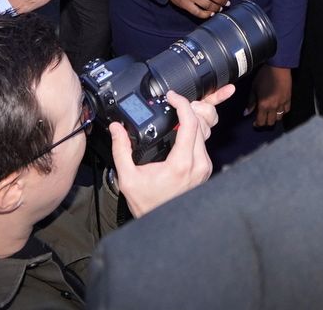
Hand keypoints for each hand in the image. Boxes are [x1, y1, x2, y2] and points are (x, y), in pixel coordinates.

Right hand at [111, 85, 231, 215]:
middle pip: (200, 124)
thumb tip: (116, 129)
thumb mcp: (128, 178)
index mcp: (181, 164)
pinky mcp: (206, 171)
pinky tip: (182, 133)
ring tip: (177, 116)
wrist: (163, 225)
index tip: (172, 97)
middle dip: (187, 109)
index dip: (182, 104)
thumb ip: (121, 150)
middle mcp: (198, 164)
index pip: (190, 123)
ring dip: (192, 121)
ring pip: (205, 133)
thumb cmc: (148, 204)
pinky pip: (204, 145)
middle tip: (173, 103)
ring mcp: (204, 168)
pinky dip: (195, 134)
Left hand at [250, 66, 292, 127]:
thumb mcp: (254, 88)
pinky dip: (282, 112)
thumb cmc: (263, 76)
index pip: (261, 121)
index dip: (257, 124)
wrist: (278, 67)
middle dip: (265, 122)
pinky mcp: (289, 99)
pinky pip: (287, 110)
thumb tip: (246, 113)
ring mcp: (283, 103)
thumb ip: (251, 102)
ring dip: (274, 118)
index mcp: (264, 105)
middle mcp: (274, 107)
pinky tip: (279, 108)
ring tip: (270, 114)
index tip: (255, 123)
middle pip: (271, 122)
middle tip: (262, 118)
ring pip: (279, 118)